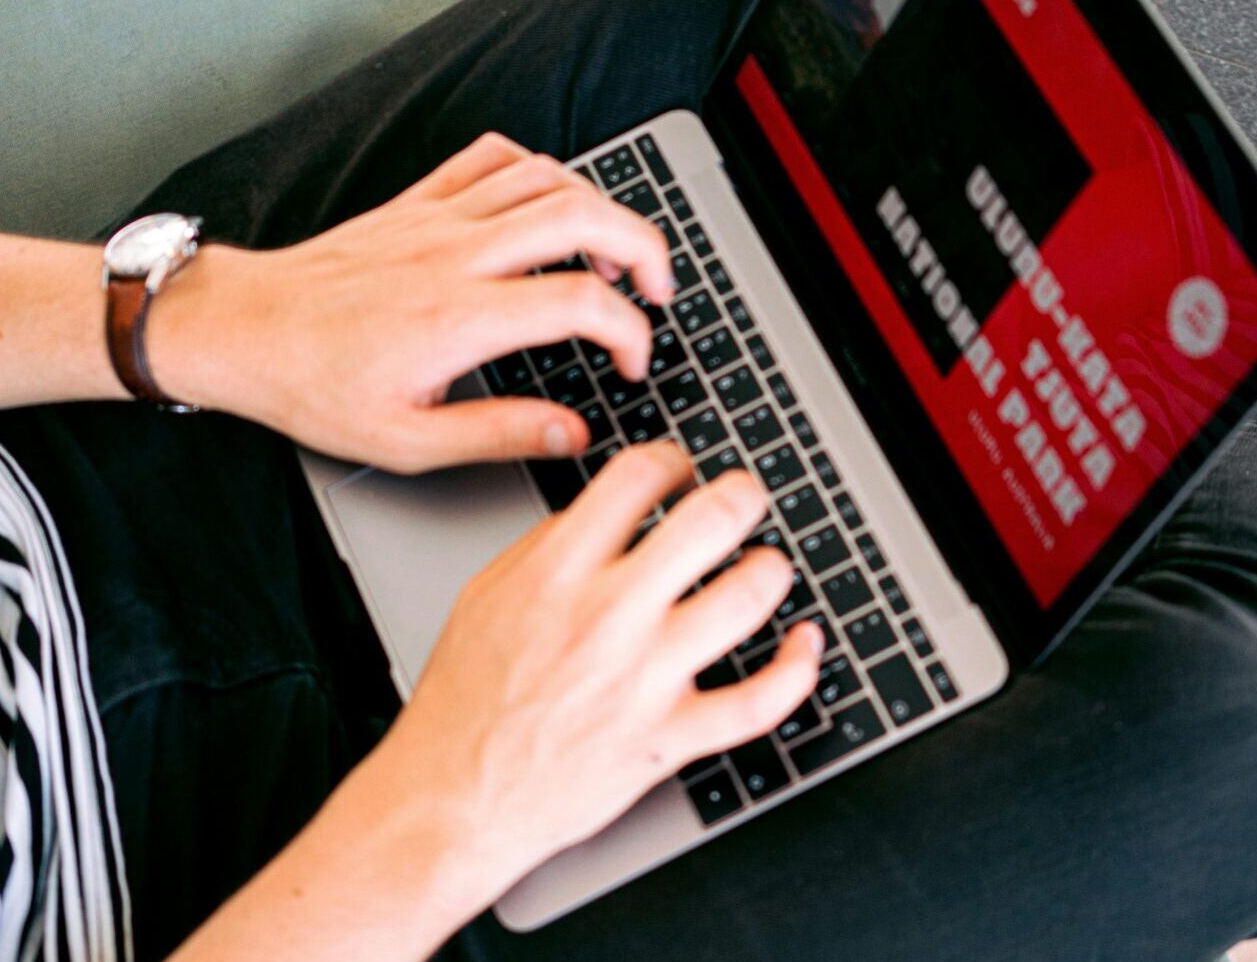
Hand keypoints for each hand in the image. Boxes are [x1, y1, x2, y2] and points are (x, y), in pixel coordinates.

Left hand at [153, 132, 673, 471]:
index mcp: (462, 318)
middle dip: (645, 247)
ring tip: (616, 251)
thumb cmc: (314, 387)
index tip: (631, 363)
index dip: (631, 333)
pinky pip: (493, 157)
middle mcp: (458, 254)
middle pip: (583, 218)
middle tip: (659, 288)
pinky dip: (538, 170)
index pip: (583, 302)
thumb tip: (574, 434)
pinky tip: (548, 203)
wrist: (244, 331)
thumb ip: (502, 434)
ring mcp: (439, 219)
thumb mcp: (409, 441)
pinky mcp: (418, 202)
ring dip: (601, 207)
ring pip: (547, 179)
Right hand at [379, 442, 824, 893]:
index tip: (681, 471)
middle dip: (742, 496)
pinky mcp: (669, 738)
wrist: (453, 796)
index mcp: (557, 572)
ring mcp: (644, 679)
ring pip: (745, 600)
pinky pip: (758, 702)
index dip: (672, 460)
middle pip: (709, 522)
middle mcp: (607, 617)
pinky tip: (804, 644)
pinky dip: (797, 669)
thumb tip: (605, 512)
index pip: (637, 477)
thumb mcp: (485, 595)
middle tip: (745, 498)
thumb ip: (546, 545)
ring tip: (766, 566)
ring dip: (770, 571)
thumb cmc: (464, 701)